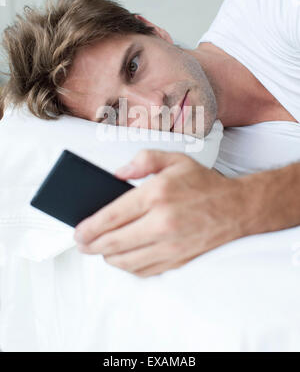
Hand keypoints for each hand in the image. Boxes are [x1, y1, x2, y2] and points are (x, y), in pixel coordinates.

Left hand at [74, 150, 243, 276]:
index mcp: (157, 195)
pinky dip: (128, 267)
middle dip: (90, 246)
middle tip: (81, 244)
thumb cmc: (204, 183)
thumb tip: (116, 175)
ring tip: (100, 250)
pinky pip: (144, 271)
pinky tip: (123, 258)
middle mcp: (162, 223)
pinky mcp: (178, 260)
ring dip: (107, 257)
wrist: (237, 209)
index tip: (77, 232)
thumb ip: (143, 159)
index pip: (111, 216)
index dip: (89, 228)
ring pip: (126, 261)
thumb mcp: (175, 159)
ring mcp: (170, 246)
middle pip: (113, 243)